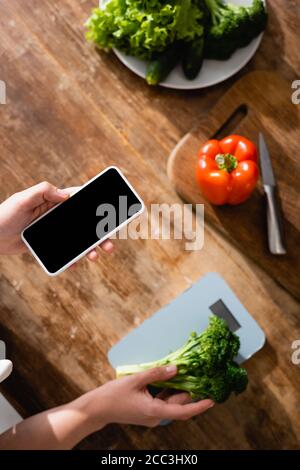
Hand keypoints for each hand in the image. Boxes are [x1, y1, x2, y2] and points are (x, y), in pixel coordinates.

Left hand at [0, 181, 112, 257]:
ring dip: (90, 249)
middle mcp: (57, 218)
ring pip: (77, 241)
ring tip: (95, 257)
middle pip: (84, 225)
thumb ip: (44, 192)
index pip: (80, 201)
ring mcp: (54, 233)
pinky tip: (74, 264)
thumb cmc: (4, 215)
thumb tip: (66, 195)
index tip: (111, 213)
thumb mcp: (22, 199)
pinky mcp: (48, 247)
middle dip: (100, 234)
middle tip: (110, 243)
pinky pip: (64, 254)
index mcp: (54, 203)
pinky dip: (71, 260)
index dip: (97, 206)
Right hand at [80, 366, 213, 429]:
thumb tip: (176, 368)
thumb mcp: (136, 380)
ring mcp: (151, 415)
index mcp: (154, 411)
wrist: (97, 408)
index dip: (199, 406)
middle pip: (178, 405)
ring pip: (170, 403)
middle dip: (189, 392)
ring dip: (178, 391)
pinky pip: (162, 402)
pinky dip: (168, 392)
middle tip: (200, 377)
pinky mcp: (146, 412)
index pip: (182, 411)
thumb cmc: (114, 395)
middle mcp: (155, 416)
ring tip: (186, 376)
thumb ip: (157, 373)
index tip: (212, 401)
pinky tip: (170, 379)